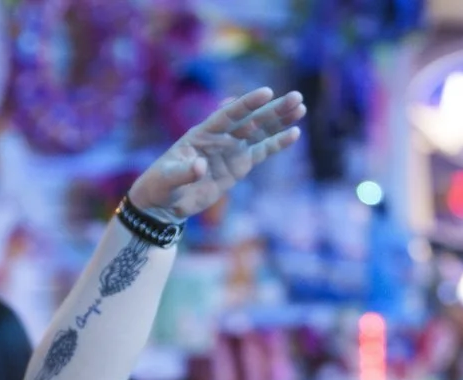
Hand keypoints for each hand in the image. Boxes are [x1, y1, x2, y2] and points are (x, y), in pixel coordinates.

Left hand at [127, 88, 305, 222]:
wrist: (165, 202)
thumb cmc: (161, 185)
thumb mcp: (168, 180)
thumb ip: (183, 173)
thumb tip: (199, 168)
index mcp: (203, 133)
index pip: (229, 114)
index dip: (247, 104)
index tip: (267, 93)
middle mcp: (221, 137)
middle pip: (251, 120)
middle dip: (273, 109)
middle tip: (296, 97)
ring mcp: (231, 150)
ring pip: (260, 131)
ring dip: (280, 120)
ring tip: (301, 107)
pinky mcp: (239, 165)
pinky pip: (261, 152)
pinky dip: (277, 143)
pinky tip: (294, 133)